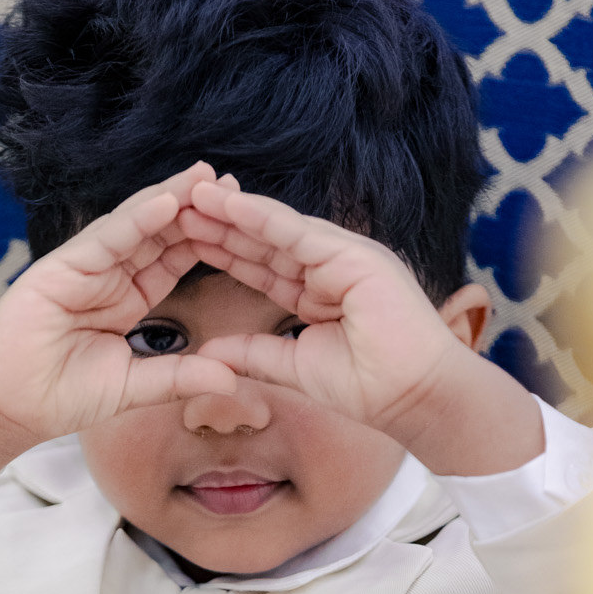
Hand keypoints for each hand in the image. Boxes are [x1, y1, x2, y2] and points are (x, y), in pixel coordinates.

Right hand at [0, 163, 240, 436]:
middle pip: (157, 234)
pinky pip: (105, 240)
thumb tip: (232, 377)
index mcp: (126, 299)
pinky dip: (135, 220)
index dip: (205, 239)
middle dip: (193, 208)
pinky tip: (167, 202)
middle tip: (231, 182)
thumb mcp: (134, 387)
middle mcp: (106, 276)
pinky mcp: (59, 268)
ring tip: (205, 177)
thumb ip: (180, 377)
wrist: (7, 409)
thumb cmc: (62, 397)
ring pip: (134, 226)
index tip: (243, 222)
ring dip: (169, 200)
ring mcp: (83, 268)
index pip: (171, 260)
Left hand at [178, 180, 540, 474]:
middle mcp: (332, 264)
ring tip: (194, 195)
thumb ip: (255, 353)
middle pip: (266, 241)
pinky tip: (231, 206)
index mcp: (320, 288)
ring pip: (279, 229)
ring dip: (235, 212)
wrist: (414, 398)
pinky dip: (264, 219)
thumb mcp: (295, 366)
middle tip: (178, 204)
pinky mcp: (356, 256)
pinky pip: (300, 234)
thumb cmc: (369, 387)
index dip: (225, 251)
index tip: (184, 240)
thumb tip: (212, 352)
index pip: (264, 264)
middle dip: (222, 224)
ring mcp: (346, 255)